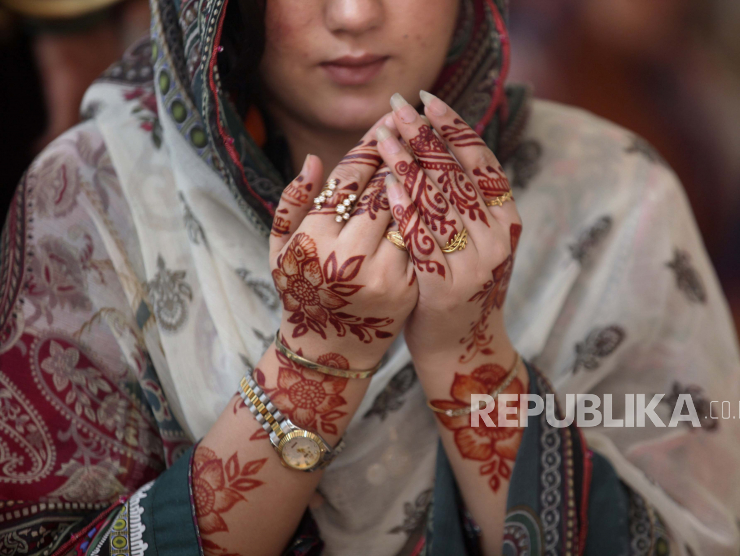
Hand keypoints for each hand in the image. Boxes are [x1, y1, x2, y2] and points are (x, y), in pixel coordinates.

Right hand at [269, 116, 416, 370]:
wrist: (332, 348)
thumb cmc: (300, 291)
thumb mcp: (280, 249)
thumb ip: (292, 203)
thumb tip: (314, 160)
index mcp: (315, 242)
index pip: (348, 181)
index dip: (369, 146)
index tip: (385, 122)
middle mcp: (349, 259)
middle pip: (384, 191)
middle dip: (400, 154)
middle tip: (413, 125)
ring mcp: (384, 276)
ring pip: (410, 212)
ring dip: (421, 176)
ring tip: (429, 147)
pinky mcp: (409, 289)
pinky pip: (423, 238)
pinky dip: (430, 209)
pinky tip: (437, 186)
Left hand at [376, 92, 521, 371]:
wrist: (464, 353)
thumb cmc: (462, 292)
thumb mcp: (479, 245)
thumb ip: (472, 205)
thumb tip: (449, 149)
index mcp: (507, 222)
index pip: (482, 163)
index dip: (455, 128)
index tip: (429, 100)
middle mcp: (497, 239)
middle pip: (458, 175)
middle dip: (426, 136)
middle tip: (398, 106)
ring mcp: (474, 264)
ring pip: (440, 201)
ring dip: (409, 162)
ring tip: (384, 133)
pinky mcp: (447, 287)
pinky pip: (422, 238)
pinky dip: (405, 206)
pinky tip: (387, 181)